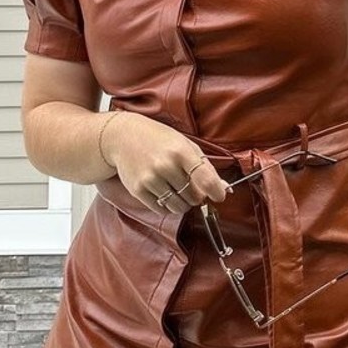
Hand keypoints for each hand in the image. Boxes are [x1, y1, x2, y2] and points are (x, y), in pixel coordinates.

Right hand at [103, 112, 230, 216]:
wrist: (123, 137)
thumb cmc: (159, 140)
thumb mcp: (185, 144)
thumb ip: (205, 166)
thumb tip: (225, 189)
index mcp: (181, 151)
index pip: (206, 179)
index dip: (216, 192)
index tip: (219, 196)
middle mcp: (165, 165)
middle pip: (193, 197)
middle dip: (196, 196)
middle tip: (190, 187)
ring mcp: (150, 178)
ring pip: (178, 206)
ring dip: (183, 203)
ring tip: (177, 189)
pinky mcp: (138, 189)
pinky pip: (161, 209)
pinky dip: (167, 206)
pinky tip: (164, 192)